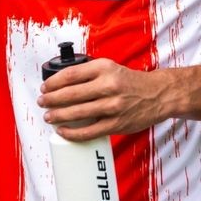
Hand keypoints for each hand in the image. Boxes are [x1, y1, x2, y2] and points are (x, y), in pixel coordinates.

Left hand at [38, 58, 171, 140]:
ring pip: (77, 113)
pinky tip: (63, 131)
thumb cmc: (131, 82)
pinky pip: (89, 132)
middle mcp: (108, 86)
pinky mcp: (116, 124)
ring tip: (48, 116)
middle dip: (51, 100)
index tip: (45, 87)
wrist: (157, 94)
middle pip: (70, 94)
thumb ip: (89, 73)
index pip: (71, 75)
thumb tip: (61, 83)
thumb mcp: (111, 67)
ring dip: (58, 116)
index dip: (53, 83)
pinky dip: (72, 133)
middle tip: (42, 102)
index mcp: (104, 68)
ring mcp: (112, 106)